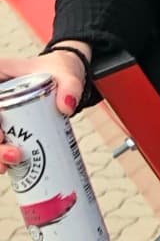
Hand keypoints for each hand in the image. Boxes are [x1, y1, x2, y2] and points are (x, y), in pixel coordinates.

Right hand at [0, 47, 88, 168]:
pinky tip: (6, 169)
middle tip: (15, 155)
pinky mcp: (3, 125)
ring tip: (8, 167)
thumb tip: (67, 107)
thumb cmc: (59, 71)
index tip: (0, 136)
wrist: (62, 79)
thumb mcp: (66, 75)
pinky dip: (0, 157)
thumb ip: (70, 86)